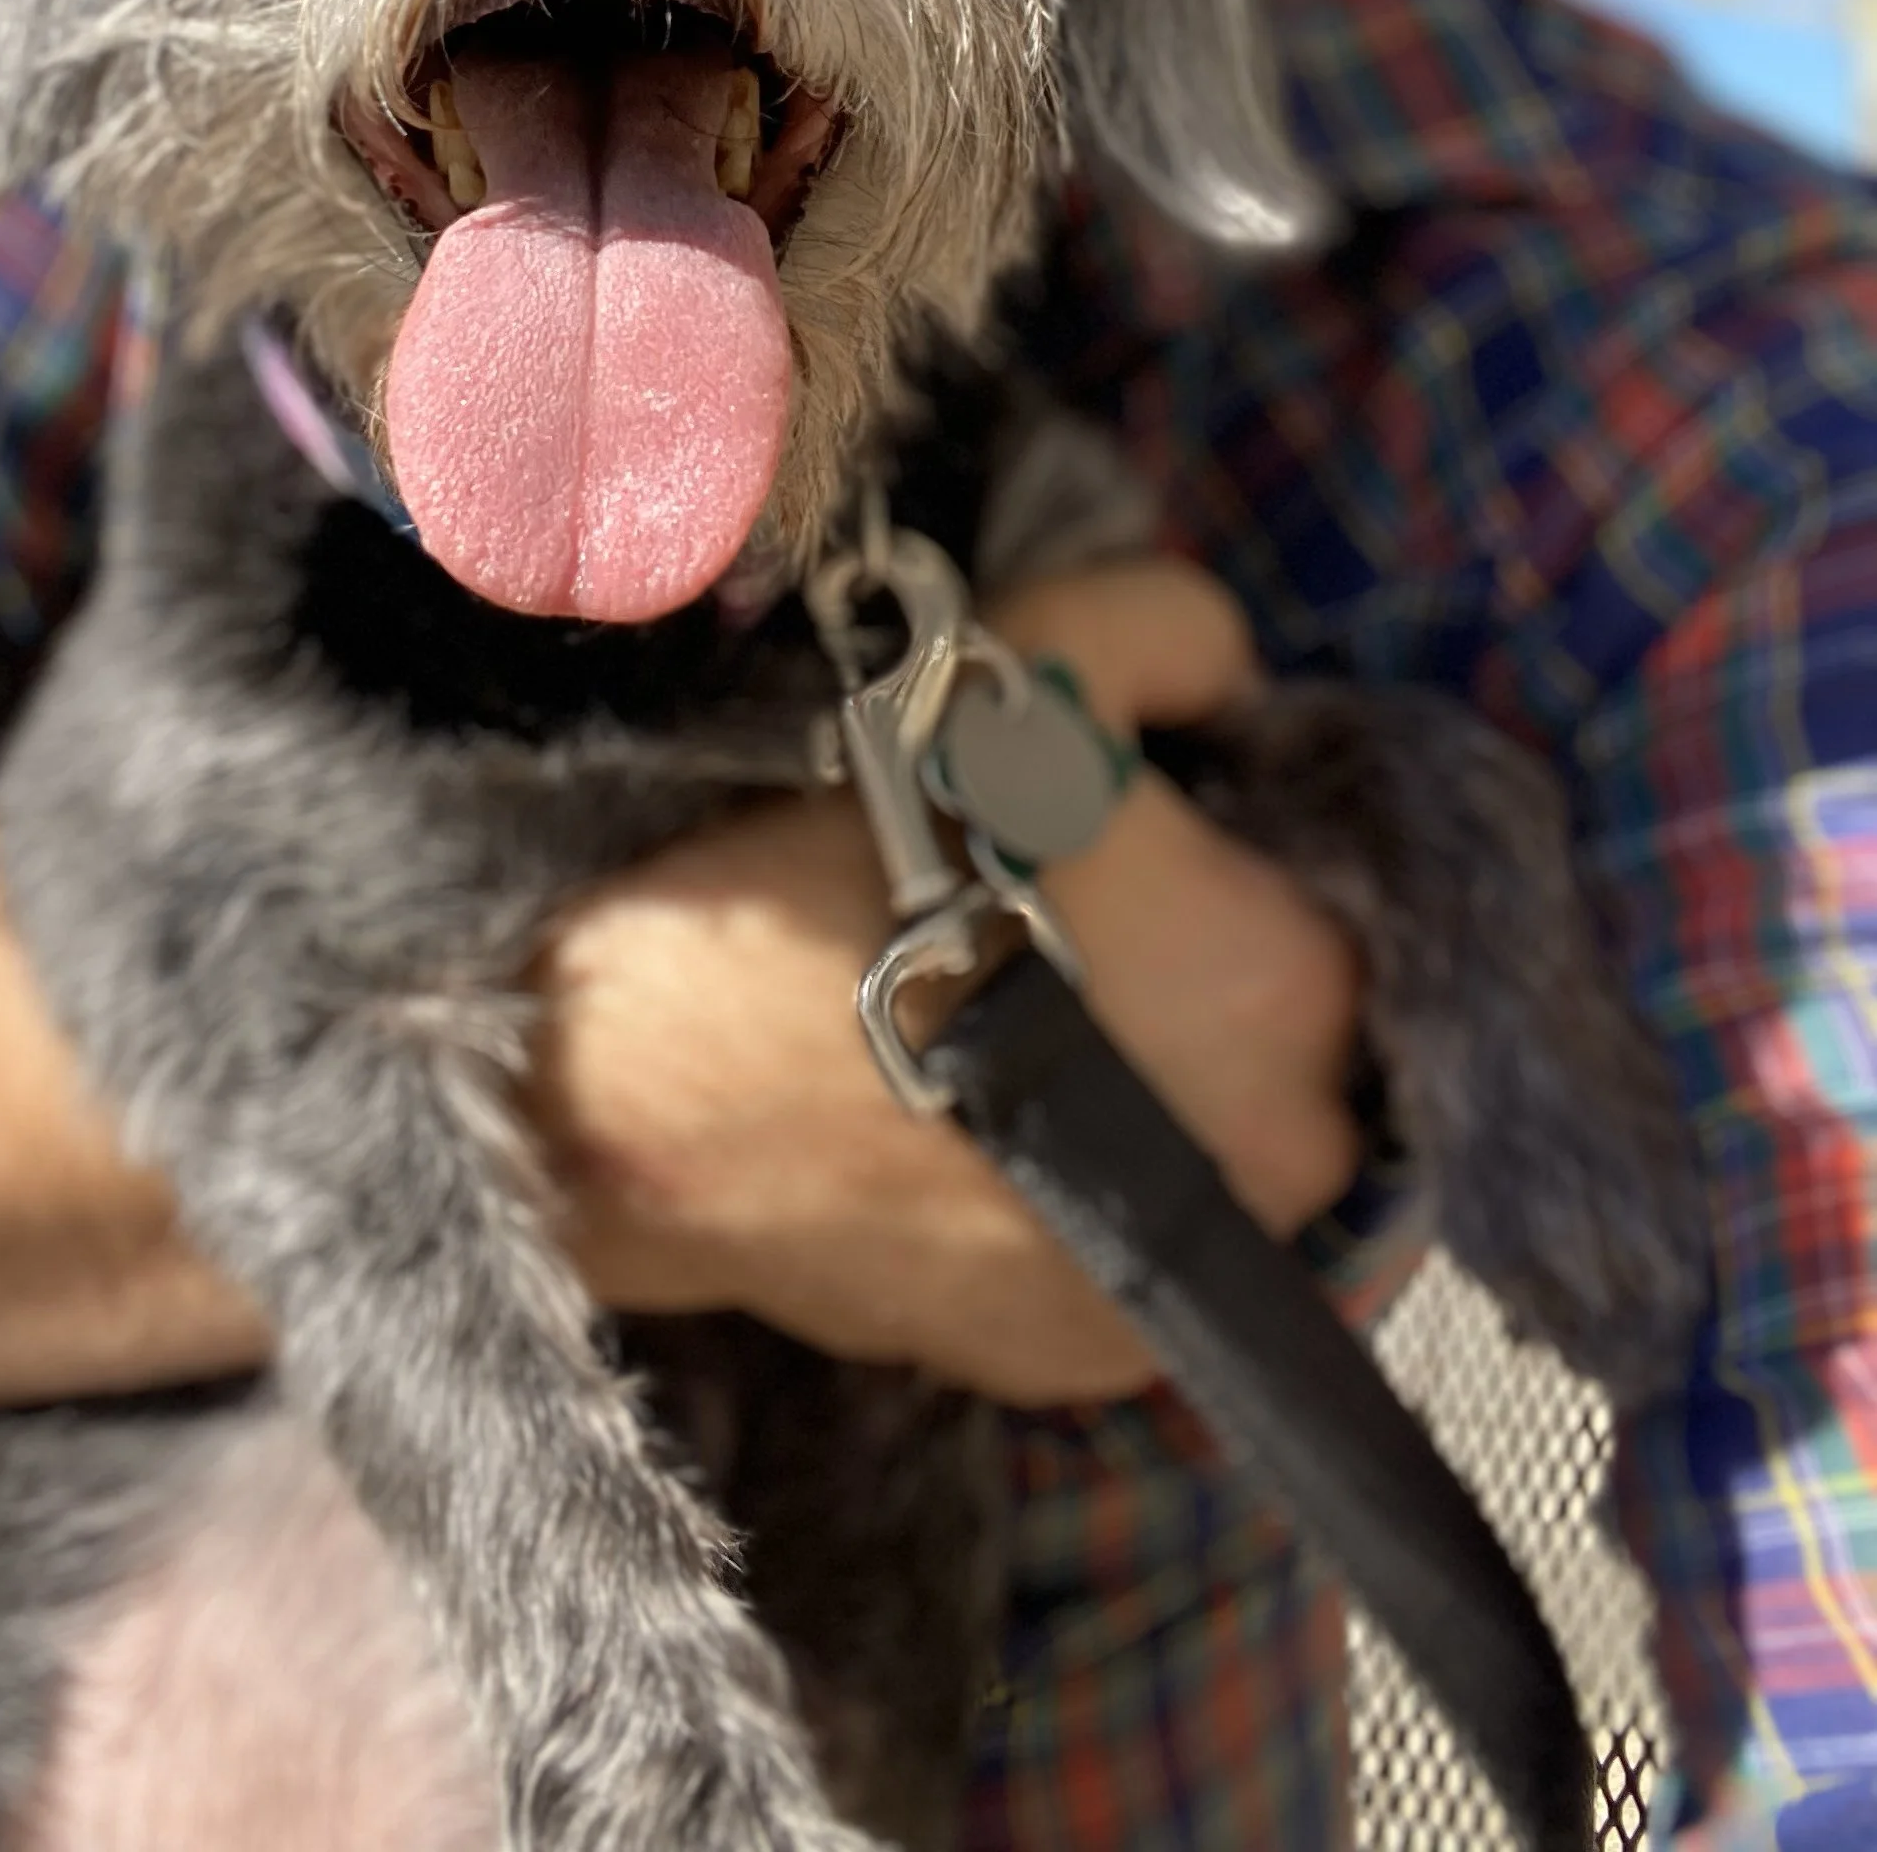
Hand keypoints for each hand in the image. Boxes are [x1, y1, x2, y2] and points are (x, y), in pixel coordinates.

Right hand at [526, 558, 1365, 1402]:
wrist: (675, 1078)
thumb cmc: (871, 851)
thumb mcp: (1035, 650)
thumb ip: (1181, 628)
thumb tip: (1230, 676)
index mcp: (1300, 979)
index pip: (1317, 894)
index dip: (1222, 859)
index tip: (1123, 849)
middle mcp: (1289, 1158)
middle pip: (1278, 1040)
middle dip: (1192, 987)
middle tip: (1053, 933)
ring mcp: (1184, 1278)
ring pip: (1200, 1152)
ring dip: (1139, 1096)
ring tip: (999, 1032)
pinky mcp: (1079, 1365)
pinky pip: (1111, 1249)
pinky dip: (1062, 1195)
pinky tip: (960, 1135)